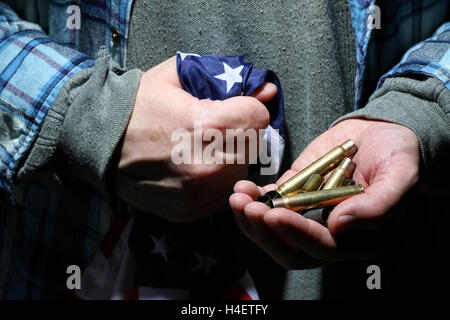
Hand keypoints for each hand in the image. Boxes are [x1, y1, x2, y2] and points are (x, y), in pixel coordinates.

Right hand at [114, 56, 276, 222]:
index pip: (260, 118)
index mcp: (207, 124)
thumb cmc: (139, 104)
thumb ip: (229, 81)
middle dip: (241, 135)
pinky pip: (222, 194)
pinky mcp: (192, 211)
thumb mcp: (180, 78)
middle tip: (213, 130)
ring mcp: (200, 193)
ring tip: (202, 149)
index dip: (247, 110)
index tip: (230, 109)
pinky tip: (193, 169)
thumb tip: (268, 91)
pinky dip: (215, 182)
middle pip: (254, 147)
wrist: (99, 142)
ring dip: (231, 159)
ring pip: (241, 172)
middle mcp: (209, 164)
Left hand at [229, 119, 419, 267]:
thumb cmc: (398, 154)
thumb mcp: (400, 175)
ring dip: (251, 219)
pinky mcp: (295, 195)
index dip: (297, 234)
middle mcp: (330, 233)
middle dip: (265, 231)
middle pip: (290, 249)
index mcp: (358, 238)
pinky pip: (271, 205)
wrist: (383, 132)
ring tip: (238, 197)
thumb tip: (340, 225)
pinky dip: (254, 199)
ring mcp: (309, 215)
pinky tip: (243, 188)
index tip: (274, 214)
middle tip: (247, 208)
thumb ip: (377, 205)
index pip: (322, 247)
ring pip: (274, 231)